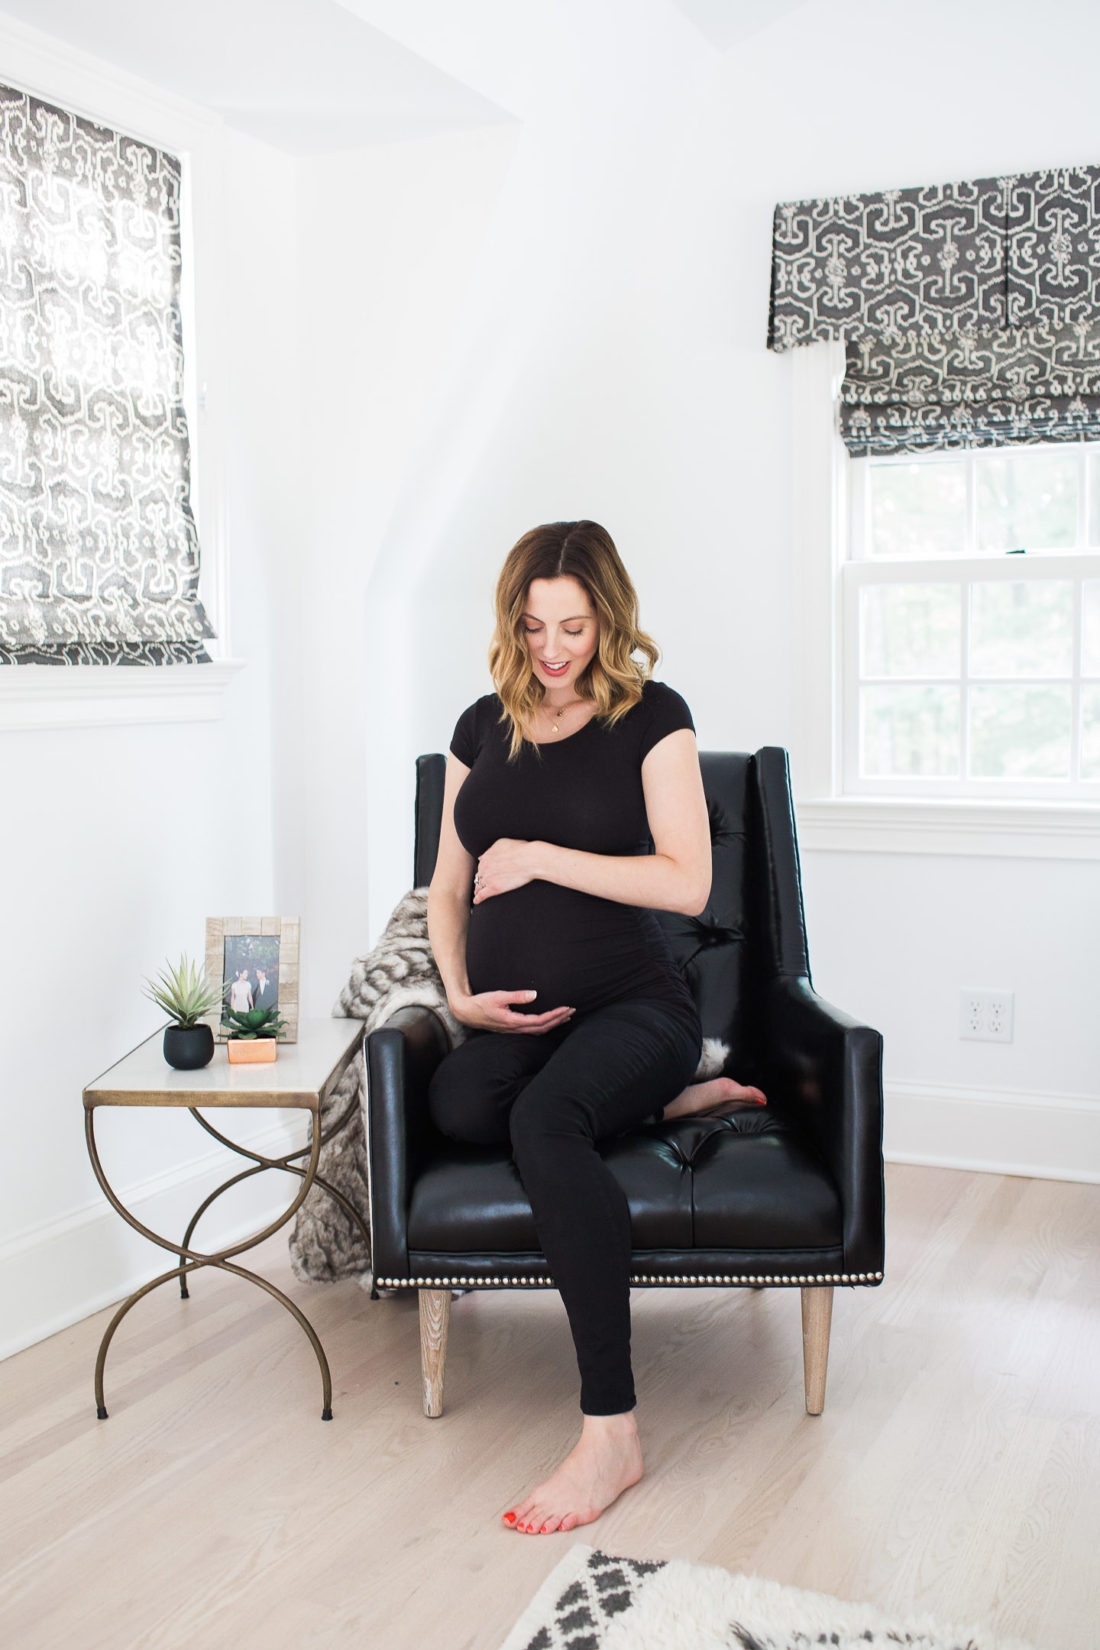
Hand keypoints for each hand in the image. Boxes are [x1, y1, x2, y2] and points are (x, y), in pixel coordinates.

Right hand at [450, 989, 574, 1034]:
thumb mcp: (498, 996)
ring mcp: (513, 1031)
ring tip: (565, 1017)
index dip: (555, 1015)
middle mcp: (515, 1029)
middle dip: (558, 1020)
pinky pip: (532, 1031)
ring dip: (553, 1024)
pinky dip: (544, 1026)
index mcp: (513, 1021)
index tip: (566, 1008)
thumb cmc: (481, 1003)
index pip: (540, 1021)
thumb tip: (535, 994)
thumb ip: (516, 996)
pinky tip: (548, 1022)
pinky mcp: (511, 1029)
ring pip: (538, 1031)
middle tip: (571, 1011)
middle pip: (542, 1028)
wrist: (466, 1013)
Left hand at [472, 839, 540, 902]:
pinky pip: (482, 895)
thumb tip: (481, 857)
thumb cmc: (520, 849)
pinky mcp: (494, 888)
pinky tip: (477, 901)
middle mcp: (485, 867)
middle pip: (479, 876)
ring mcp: (488, 878)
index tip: (484, 874)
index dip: (482, 871)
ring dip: (478, 889)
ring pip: (479, 885)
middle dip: (479, 880)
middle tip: (480, 884)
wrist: (529, 859)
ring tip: (477, 893)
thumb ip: (491, 850)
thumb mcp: (502, 844)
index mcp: (487, 857)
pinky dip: (478, 899)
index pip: (481, 866)